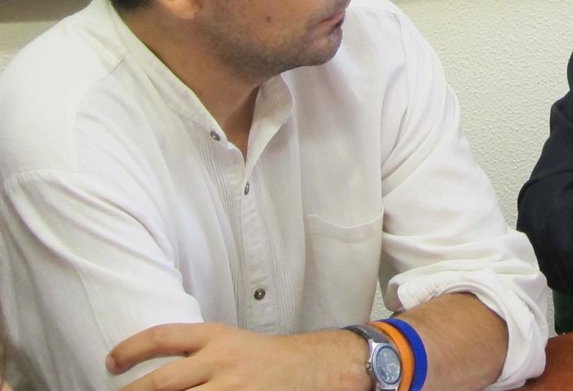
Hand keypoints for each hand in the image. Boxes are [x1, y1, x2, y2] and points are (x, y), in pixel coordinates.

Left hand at [107, 322, 367, 390]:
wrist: (311, 369)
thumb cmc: (261, 359)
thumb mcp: (228, 344)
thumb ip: (194, 353)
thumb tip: (149, 373)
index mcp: (215, 337)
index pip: (164, 337)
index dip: (131, 349)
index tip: (109, 363)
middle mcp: (221, 361)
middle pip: (162, 382)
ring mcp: (231, 388)